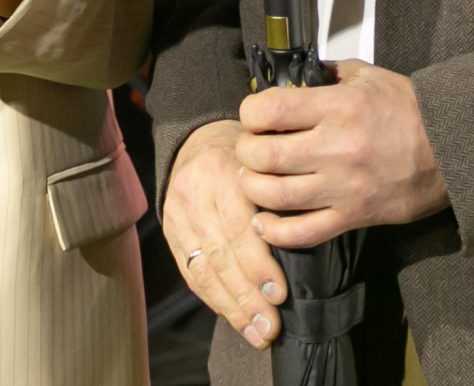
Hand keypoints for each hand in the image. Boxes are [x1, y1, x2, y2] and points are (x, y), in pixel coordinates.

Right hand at [162, 119, 284, 350]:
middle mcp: (194, 194)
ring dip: (232, 308)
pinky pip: (191, 273)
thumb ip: (278, 193)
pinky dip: (214, 299)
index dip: (258, 264)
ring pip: (203, 270)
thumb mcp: (264, 159)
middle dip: (247, 297)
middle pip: (219, 254)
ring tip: (257, 333)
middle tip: (271, 326)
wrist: (197, 140)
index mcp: (222, 171)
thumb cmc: (245, 155)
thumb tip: (302, 242)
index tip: (280, 293)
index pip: (238, 226)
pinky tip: (235, 319)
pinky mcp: (170, 234)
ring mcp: (177, 216)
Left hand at [235, 59, 448, 248]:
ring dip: (254, 187)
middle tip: (251, 147)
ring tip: (254, 177)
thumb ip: (329, 74)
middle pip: (263, 156)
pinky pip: (303, 233)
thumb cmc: (410, 110)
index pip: (269, 110)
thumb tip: (295, 74)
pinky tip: (263, 221)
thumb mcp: (369, 76)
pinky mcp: (352, 216)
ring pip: (275, 196)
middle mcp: (336, 148)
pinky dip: (275, 231)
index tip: (254, 115)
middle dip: (246, 151)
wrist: (452, 149)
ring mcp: (343, 187)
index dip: (251, 112)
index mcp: (338, 107)